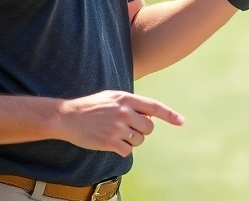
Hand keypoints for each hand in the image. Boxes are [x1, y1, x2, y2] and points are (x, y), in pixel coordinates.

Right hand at [56, 90, 183, 156]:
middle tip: (128, 129)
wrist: (67, 116)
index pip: (154, 106)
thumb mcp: (112, 97)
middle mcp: (124, 112)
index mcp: (126, 99)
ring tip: (116, 134)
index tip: (181, 122)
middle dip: (142, 131)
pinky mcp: (109, 141)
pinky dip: (122, 149)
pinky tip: (110, 143)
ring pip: (139, 140)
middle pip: (149, 128)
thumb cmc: (92, 106)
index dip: (169, 115)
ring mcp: (117, 127)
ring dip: (131, 141)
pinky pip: (127, 150)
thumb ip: (131, 104)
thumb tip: (150, 117)